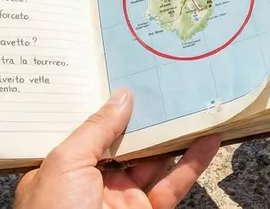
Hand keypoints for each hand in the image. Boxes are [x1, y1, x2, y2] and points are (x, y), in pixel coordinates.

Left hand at [15, 89, 221, 208]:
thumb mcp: (65, 163)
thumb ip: (96, 128)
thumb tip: (123, 95)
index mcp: (60, 169)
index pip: (85, 128)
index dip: (104, 103)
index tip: (122, 73)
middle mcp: (90, 182)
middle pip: (124, 140)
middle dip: (144, 114)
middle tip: (165, 81)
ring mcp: (121, 198)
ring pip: (154, 159)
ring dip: (174, 134)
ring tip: (194, 102)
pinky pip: (174, 184)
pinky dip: (193, 162)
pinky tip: (209, 139)